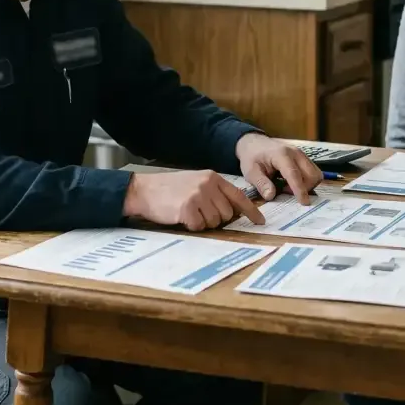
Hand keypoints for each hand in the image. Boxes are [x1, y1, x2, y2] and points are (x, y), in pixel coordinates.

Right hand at [123, 169, 265, 230]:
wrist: (144, 190)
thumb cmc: (170, 189)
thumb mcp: (196, 183)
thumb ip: (214, 192)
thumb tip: (234, 211)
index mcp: (213, 177)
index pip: (239, 196)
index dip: (251, 211)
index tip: (261, 221)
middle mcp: (208, 185)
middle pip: (228, 213)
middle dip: (217, 219)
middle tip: (199, 213)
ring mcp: (198, 196)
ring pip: (215, 222)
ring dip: (203, 223)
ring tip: (188, 212)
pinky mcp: (188, 208)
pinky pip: (200, 227)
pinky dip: (191, 226)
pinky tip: (181, 216)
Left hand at [235, 133, 321, 204]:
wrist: (254, 143)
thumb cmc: (251, 157)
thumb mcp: (250, 172)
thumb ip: (261, 183)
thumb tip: (271, 196)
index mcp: (281, 155)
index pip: (294, 174)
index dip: (300, 190)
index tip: (304, 203)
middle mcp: (296, 153)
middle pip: (311, 174)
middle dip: (305, 189)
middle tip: (286, 192)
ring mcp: (302, 154)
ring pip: (315, 173)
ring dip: (307, 185)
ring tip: (289, 188)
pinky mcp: (304, 158)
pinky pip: (313, 172)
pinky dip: (307, 181)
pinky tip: (292, 183)